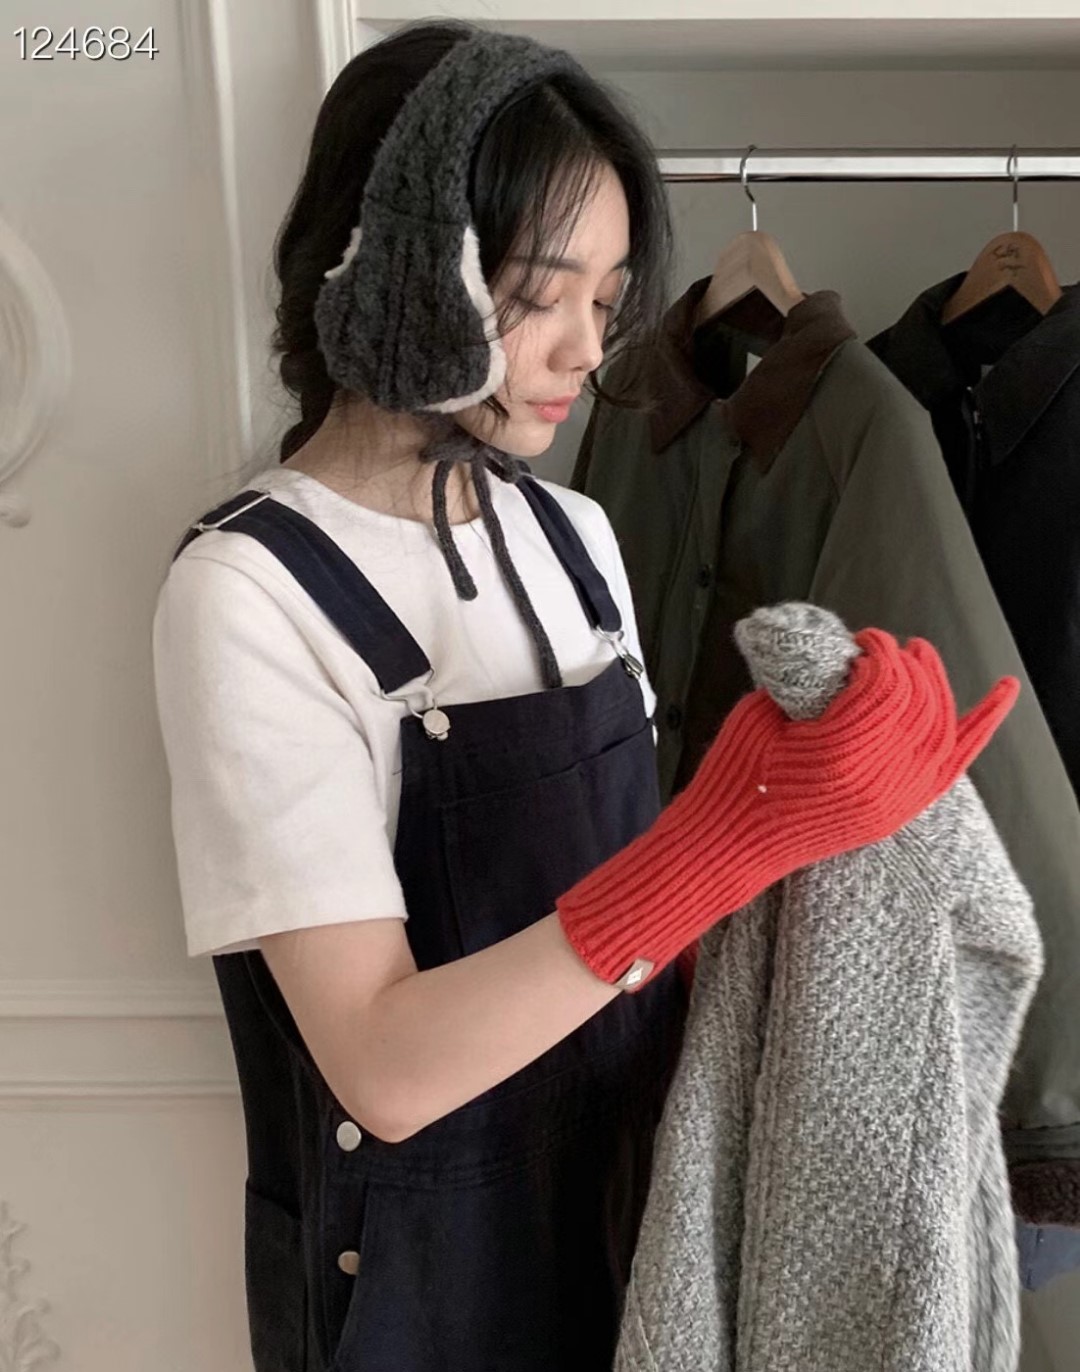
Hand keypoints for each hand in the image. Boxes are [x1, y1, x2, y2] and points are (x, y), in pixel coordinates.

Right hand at [555, 626, 1017, 988]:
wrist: (729, 845)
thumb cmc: (733, 780)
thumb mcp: (762, 717)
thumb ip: (808, 687)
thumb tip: (844, 661)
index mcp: (838, 754)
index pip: (885, 685)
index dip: (878, 652)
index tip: (861, 639)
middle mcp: (875, 782)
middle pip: (917, 703)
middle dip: (904, 664)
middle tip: (881, 648)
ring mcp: (890, 802)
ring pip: (939, 728)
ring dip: (933, 685)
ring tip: (916, 659)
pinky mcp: (894, 813)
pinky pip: (951, 766)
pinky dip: (979, 728)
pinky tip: (1002, 694)